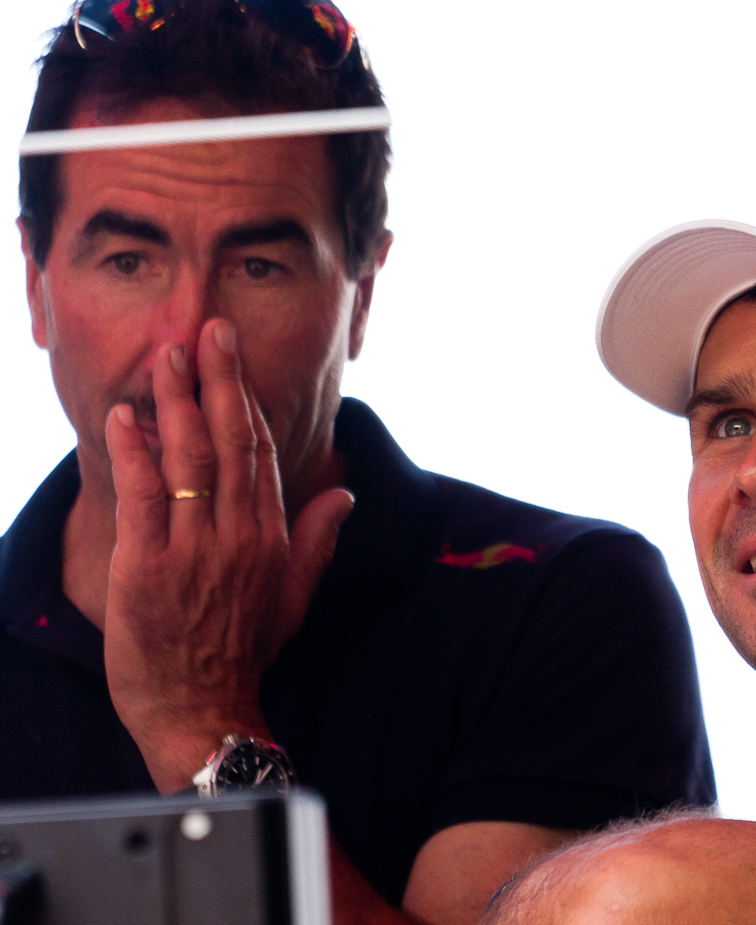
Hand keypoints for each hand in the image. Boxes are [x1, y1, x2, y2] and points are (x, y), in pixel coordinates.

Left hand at [102, 318, 354, 790]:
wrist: (203, 708)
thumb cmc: (244, 652)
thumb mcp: (294, 596)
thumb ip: (318, 539)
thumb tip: (345, 494)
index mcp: (270, 536)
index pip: (258, 453)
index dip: (244, 400)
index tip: (232, 359)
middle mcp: (237, 535)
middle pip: (228, 442)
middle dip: (217, 381)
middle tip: (207, 330)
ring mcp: (193, 550)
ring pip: (187, 460)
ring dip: (176, 403)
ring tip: (167, 356)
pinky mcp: (147, 568)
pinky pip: (143, 498)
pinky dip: (134, 454)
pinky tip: (126, 418)